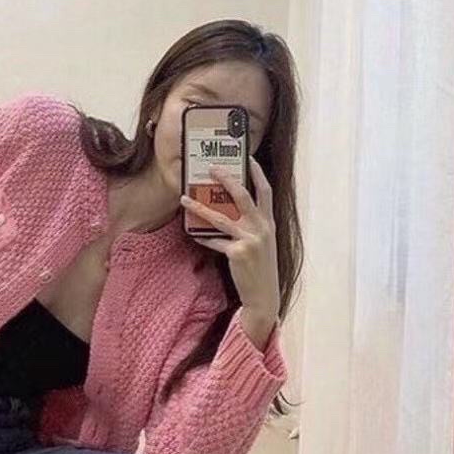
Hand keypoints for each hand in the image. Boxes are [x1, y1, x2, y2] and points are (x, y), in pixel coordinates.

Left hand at [180, 156, 280, 318]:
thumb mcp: (262, 243)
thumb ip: (252, 226)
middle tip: (211, 168)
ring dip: (199, 207)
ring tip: (185, 200)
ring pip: (220, 217)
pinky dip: (203, 237)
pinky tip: (194, 234)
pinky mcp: (237, 252)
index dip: (257, 173)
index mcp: (268, 223)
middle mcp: (261, 228)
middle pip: (242, 196)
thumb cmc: (260, 268)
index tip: (248, 159)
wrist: (264, 295)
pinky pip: (214, 240)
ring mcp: (250, 240)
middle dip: (226, 179)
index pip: (265, 191)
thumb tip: (228, 210)